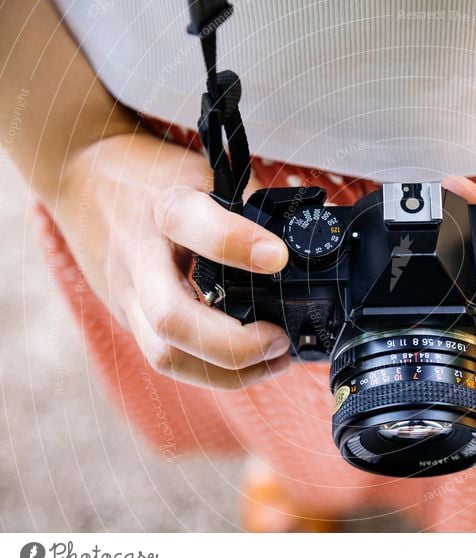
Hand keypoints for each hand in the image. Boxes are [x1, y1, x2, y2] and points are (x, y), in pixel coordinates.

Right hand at [56, 132, 290, 388]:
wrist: (83, 171)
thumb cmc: (156, 174)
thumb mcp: (205, 171)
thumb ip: (247, 208)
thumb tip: (298, 251)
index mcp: (166, 207)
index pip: (194, 225)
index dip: (237, 243)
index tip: (278, 258)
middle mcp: (139, 255)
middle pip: (171, 319)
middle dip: (234, 344)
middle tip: (280, 339)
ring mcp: (126, 292)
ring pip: (165, 355)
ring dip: (226, 373)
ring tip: (274, 360)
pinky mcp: (125, 314)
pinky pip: (166, 356)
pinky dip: (211, 370)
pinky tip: (247, 364)